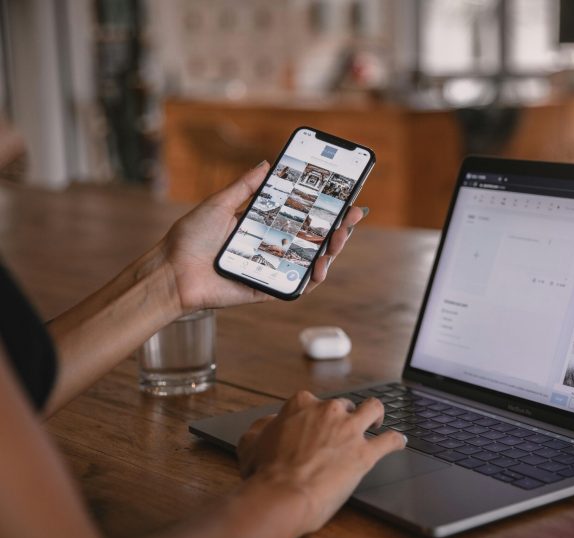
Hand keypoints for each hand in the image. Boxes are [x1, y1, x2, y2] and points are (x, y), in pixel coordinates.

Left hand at [161, 162, 366, 312]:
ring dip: (331, 251)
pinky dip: (312, 279)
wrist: (172, 271)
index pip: (301, 216)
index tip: (344, 197)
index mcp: (262, 226)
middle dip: (337, 227)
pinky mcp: (267, 289)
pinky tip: (321, 266)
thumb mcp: (219, 203)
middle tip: (352, 215)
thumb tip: (267, 164)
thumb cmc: (190, 238)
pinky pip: (296, 286)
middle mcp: (271, 247)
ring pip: (310, 262)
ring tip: (340, 238)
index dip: (324, 208)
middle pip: (313, 238)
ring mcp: (272, 269)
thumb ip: (245, 187)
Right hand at [237, 391, 405, 535]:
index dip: (314, 415)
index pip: (313, 402)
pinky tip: (399, 442)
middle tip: (341, 433)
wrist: (281, 496)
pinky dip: (396, 440)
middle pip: (344, 405)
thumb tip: (269, 423)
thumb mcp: (251, 443)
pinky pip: (390, 440)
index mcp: (301, 405)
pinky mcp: (365, 453)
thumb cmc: (264, 474)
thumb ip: (262, 427)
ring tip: (377, 423)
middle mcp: (328, 411)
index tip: (314, 425)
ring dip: (377, 415)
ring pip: (374, 409)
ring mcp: (349, 430)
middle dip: (344, 417)